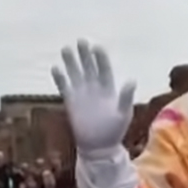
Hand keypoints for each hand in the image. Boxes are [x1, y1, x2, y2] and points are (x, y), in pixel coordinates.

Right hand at [51, 40, 136, 155]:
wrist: (99, 146)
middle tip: (80, 41)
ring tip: (66, 49)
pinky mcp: (71, 101)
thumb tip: (132, 80)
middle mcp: (94, 87)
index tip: (97, 47)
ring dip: (71, 62)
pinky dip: (60, 78)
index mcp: (108, 89)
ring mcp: (82, 93)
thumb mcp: (123, 113)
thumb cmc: (114, 130)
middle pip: (88, 67)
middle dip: (84, 55)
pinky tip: (55, 68)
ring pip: (75, 74)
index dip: (101, 59)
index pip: (104, 69)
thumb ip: (126, 97)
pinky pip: (64, 87)